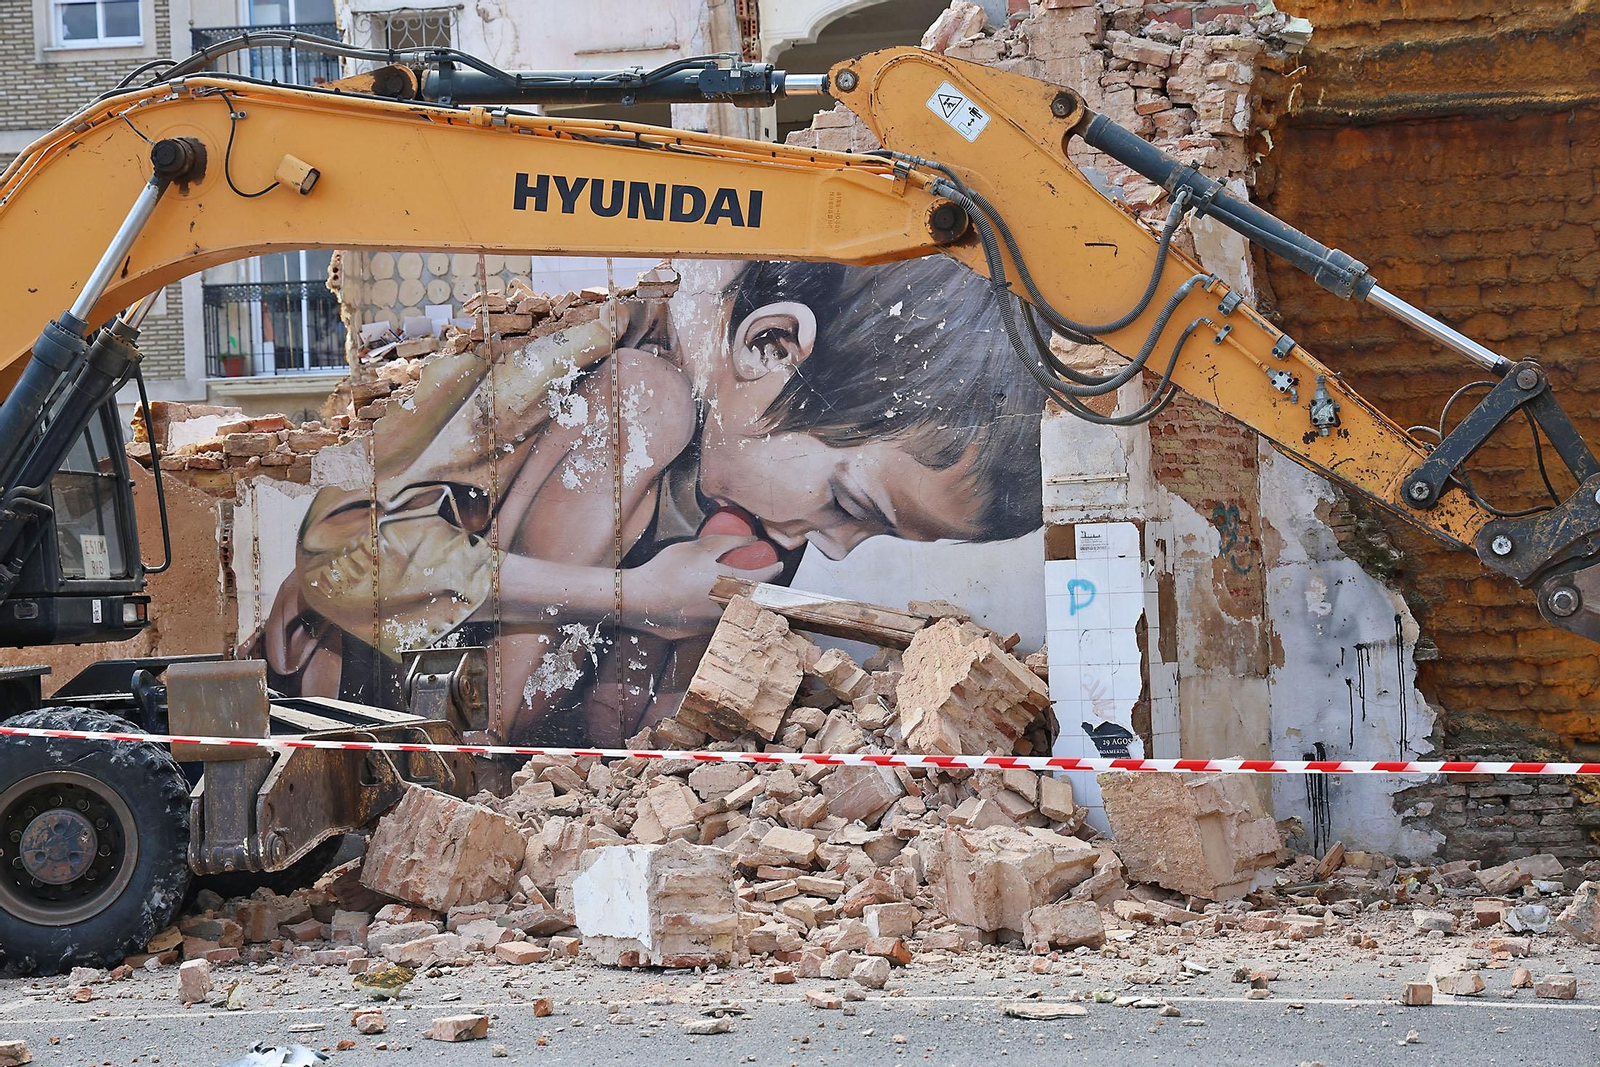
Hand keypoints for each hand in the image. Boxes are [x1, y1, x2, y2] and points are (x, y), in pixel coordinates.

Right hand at [621, 536, 782, 637]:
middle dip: (763, 589)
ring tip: (739, 590)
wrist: (640, 599)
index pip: (764, 578)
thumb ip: (728, 542)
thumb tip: (752, 539)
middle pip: (757, 599)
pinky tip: (715, 603)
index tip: (778, 564)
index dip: (774, 569)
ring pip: (741, 612)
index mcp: (732, 586)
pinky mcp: (702, 633)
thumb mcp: (699, 548)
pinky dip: (725, 612)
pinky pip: (722, 621)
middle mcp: (729, 608)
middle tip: (762, 578)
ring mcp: (716, 624)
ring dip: (745, 602)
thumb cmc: (669, 570)